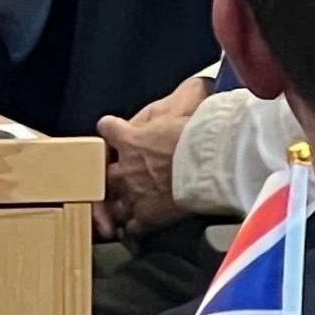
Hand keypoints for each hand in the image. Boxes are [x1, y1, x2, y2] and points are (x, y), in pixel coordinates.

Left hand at [95, 76, 212, 237]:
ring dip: (119, 206)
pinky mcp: (147, 216)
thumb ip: (184, 96)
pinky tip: (134, 232)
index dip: (112, 129)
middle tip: (118, 178)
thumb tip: (199, 82)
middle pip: (105, 173)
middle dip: (111, 176)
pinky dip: (132, 230)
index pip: (108, 128)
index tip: (114, 130)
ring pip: (114, 204)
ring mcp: (134, 194)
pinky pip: (132, 228)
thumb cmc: (199, 133)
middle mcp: (126, 167)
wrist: (209, 163)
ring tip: (122, 211)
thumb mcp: (188, 104)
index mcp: (131, 138)